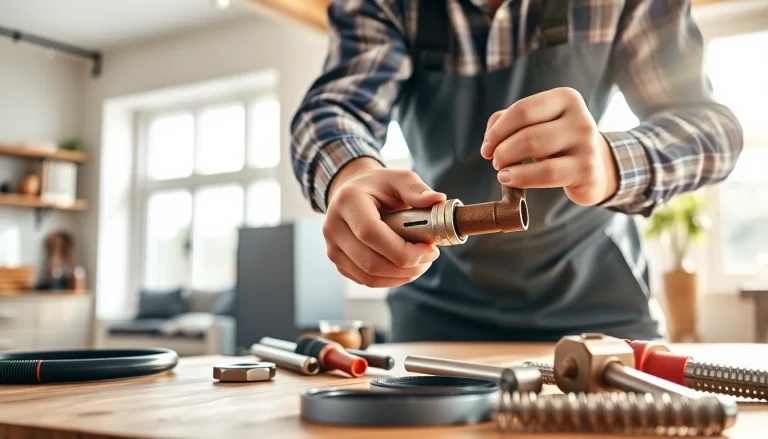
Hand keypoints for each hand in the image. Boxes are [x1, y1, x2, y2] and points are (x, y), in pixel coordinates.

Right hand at [323, 158, 445, 287]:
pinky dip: (391, 279)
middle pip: (371, 262)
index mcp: (347, 201)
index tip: (429, 248)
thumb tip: (437, 199)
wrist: (353, 193)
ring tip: (421, 262)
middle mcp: (333, 226)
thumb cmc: (379, 186)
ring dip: (402, 276)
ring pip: (370, 277)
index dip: (402, 250)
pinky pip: (367, 281)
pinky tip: (405, 267)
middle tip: (430, 256)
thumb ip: (416, 189)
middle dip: (407, 266)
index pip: (371, 234)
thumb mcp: (399, 178)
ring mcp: (332, 247)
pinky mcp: (338, 262)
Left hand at [480, 87, 618, 205]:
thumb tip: (489, 138)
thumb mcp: (537, 124)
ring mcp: (586, 144)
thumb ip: (508, 121)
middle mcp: (580, 118)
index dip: (497, 131)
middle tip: (496, 161)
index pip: (521, 110)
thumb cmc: (558, 143)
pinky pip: (547, 173)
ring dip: (508, 162)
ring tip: (502, 171)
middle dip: (502, 149)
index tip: (486, 148)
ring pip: (535, 149)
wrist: (596, 167)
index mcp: (566, 98)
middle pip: (526, 132)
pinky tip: (509, 179)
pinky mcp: (587, 169)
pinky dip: (521, 177)